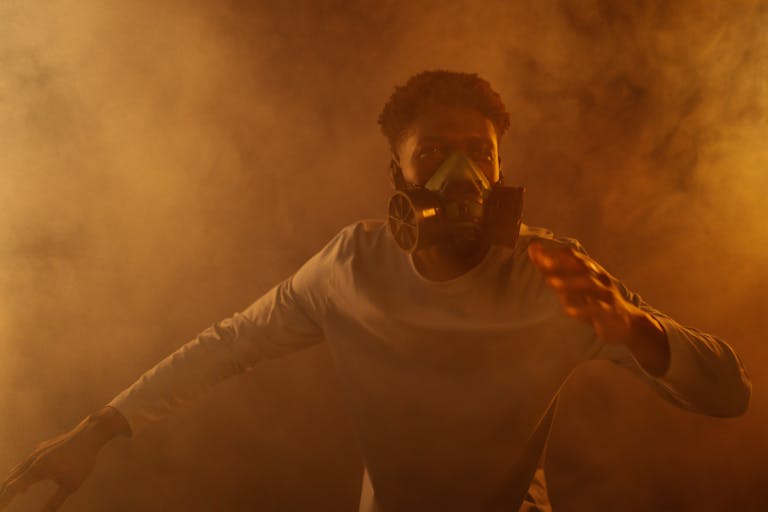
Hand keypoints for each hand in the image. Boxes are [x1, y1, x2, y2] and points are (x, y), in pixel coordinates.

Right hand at [0, 407, 128, 511]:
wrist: (90, 434)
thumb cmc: (82, 461)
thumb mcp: (70, 486)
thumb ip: (55, 502)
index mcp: (37, 470)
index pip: (12, 488)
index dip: (4, 500)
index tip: (0, 509)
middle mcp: (33, 460)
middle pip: (11, 480)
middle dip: (5, 493)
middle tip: (3, 505)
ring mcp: (37, 452)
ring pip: (18, 470)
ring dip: (13, 484)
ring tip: (10, 496)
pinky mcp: (43, 447)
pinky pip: (26, 463)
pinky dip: (21, 474)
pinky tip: (27, 482)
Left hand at [527, 240, 669, 374]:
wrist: (627, 325)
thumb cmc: (596, 302)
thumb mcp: (575, 286)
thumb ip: (556, 271)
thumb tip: (534, 252)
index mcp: (591, 271)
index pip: (572, 256)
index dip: (554, 251)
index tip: (534, 248)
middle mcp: (599, 278)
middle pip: (581, 266)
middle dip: (561, 262)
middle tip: (542, 260)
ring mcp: (606, 294)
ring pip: (589, 284)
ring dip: (569, 282)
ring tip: (551, 283)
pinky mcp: (610, 312)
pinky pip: (597, 308)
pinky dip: (582, 308)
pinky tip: (568, 311)